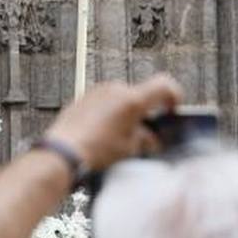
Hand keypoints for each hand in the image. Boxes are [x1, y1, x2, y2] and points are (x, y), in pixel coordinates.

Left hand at [41, 74, 182, 171]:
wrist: (64, 151)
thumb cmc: (96, 151)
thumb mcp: (131, 149)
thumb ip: (147, 139)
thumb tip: (151, 139)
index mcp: (132, 100)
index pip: (164, 85)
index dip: (174, 96)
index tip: (173, 108)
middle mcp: (115, 89)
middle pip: (140, 94)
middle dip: (145, 112)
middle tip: (145, 133)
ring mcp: (98, 91)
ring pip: (122, 98)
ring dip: (126, 113)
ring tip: (120, 137)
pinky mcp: (84, 97)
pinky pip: (105, 101)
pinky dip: (110, 113)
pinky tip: (104, 133)